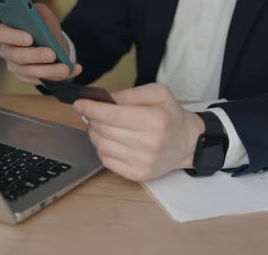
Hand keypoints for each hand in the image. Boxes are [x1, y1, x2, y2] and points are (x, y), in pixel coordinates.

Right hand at [0, 3, 82, 84]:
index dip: (13, 36)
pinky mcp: (27, 78)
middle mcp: (7, 51)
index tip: (30, 37)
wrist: (52, 43)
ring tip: (65, 68)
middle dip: (36, 56)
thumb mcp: (41, 14)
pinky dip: (59, 76)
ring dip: (49, 70)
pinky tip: (73, 70)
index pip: (1, 34)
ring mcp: (16, 67)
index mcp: (6, 32)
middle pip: (16, 56)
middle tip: (52, 54)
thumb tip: (38, 17)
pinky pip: (42, 80)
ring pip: (29, 72)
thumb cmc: (43, 26)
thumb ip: (38, 12)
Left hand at [73, 83, 204, 180]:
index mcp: (154, 120)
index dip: (91, 109)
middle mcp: (149, 143)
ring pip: (101, 146)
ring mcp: (143, 162)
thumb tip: (104, 99)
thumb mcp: (157, 93)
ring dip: (95, 134)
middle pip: (104, 130)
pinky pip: (106, 161)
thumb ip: (130, 94)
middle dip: (92, 119)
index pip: (112, 115)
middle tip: (92, 113)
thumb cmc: (171, 116)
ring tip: (102, 126)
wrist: (188, 143)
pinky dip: (102, 149)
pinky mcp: (137, 175)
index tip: (79, 103)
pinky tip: (110, 140)